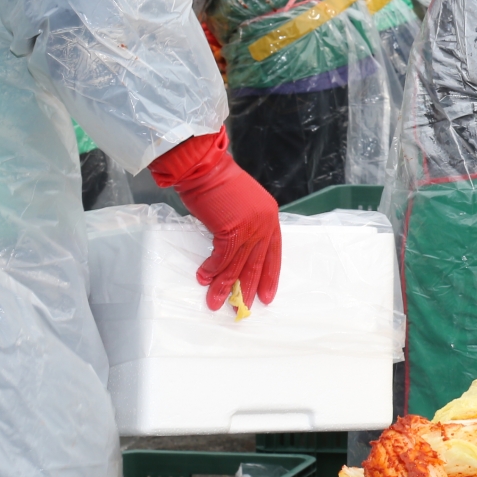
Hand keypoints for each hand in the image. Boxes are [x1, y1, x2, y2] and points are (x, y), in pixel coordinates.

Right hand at [149, 128, 281, 310]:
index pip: (273, 253)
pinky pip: (221, 258)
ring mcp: (250, 226)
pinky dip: (211, 270)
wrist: (205, 168)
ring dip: (224, 286)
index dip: (269, 275)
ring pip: (237, 265)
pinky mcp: (232, 229)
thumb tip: (235, 252)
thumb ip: (245, 226)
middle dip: (247, 287)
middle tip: (242, 308)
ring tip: (216, 303)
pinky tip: (203, 279)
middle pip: (257, 263)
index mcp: (270, 216)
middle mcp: (264, 222)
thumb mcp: (241, 205)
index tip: (266, 295)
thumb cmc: (218, 183)